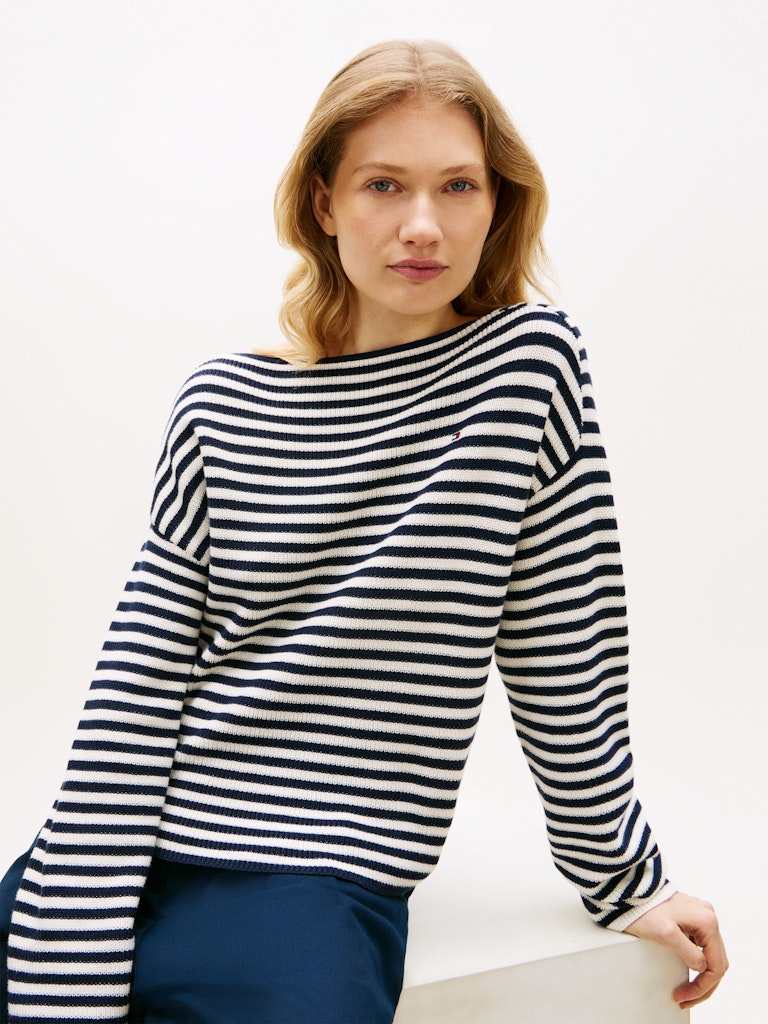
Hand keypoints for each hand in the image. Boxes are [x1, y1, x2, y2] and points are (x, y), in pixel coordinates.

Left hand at [624, 891, 727, 1008]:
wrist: (630, 891)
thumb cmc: (644, 909)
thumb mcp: (665, 934)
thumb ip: (688, 953)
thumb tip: (702, 968)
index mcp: (707, 922)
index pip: (716, 965)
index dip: (703, 986)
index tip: (685, 996)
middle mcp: (709, 917)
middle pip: (717, 962)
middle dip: (704, 985)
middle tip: (686, 999)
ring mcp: (701, 917)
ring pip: (711, 955)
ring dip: (702, 976)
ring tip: (687, 991)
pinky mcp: (692, 918)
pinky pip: (702, 946)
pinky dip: (697, 962)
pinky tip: (688, 972)